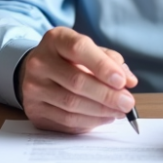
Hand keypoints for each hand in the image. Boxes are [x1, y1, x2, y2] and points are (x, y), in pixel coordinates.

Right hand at [17, 27, 138, 133]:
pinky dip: (90, 122)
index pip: (78, 49)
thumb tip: (129, 81)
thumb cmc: (70, 60)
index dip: (102, 66)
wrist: (39, 72)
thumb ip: (111, 62)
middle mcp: (39, 61)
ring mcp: (33, 87)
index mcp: (55, 40)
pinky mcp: (34, 109)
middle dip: (107, 95)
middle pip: (76, 81)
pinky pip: (66, 120)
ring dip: (101, 111)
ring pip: (71, 104)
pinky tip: (104, 117)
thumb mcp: (90, 51)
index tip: (122, 81)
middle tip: (127, 103)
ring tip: (119, 111)